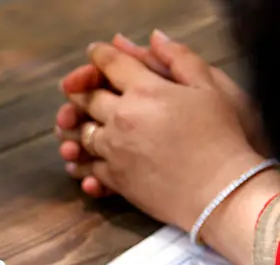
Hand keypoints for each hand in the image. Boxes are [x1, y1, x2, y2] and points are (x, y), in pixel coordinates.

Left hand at [55, 31, 266, 197]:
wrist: (219, 189)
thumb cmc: (222, 136)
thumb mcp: (210, 87)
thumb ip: (179, 59)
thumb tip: (155, 39)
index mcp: (145, 91)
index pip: (111, 65)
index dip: (99, 55)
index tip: (94, 53)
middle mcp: (121, 118)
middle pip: (86, 99)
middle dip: (81, 91)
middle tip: (80, 89)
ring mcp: (113, 150)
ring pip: (83, 133)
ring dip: (79, 127)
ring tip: (84, 125)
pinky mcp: (113, 178)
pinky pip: (87, 167)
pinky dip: (82, 163)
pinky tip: (82, 161)